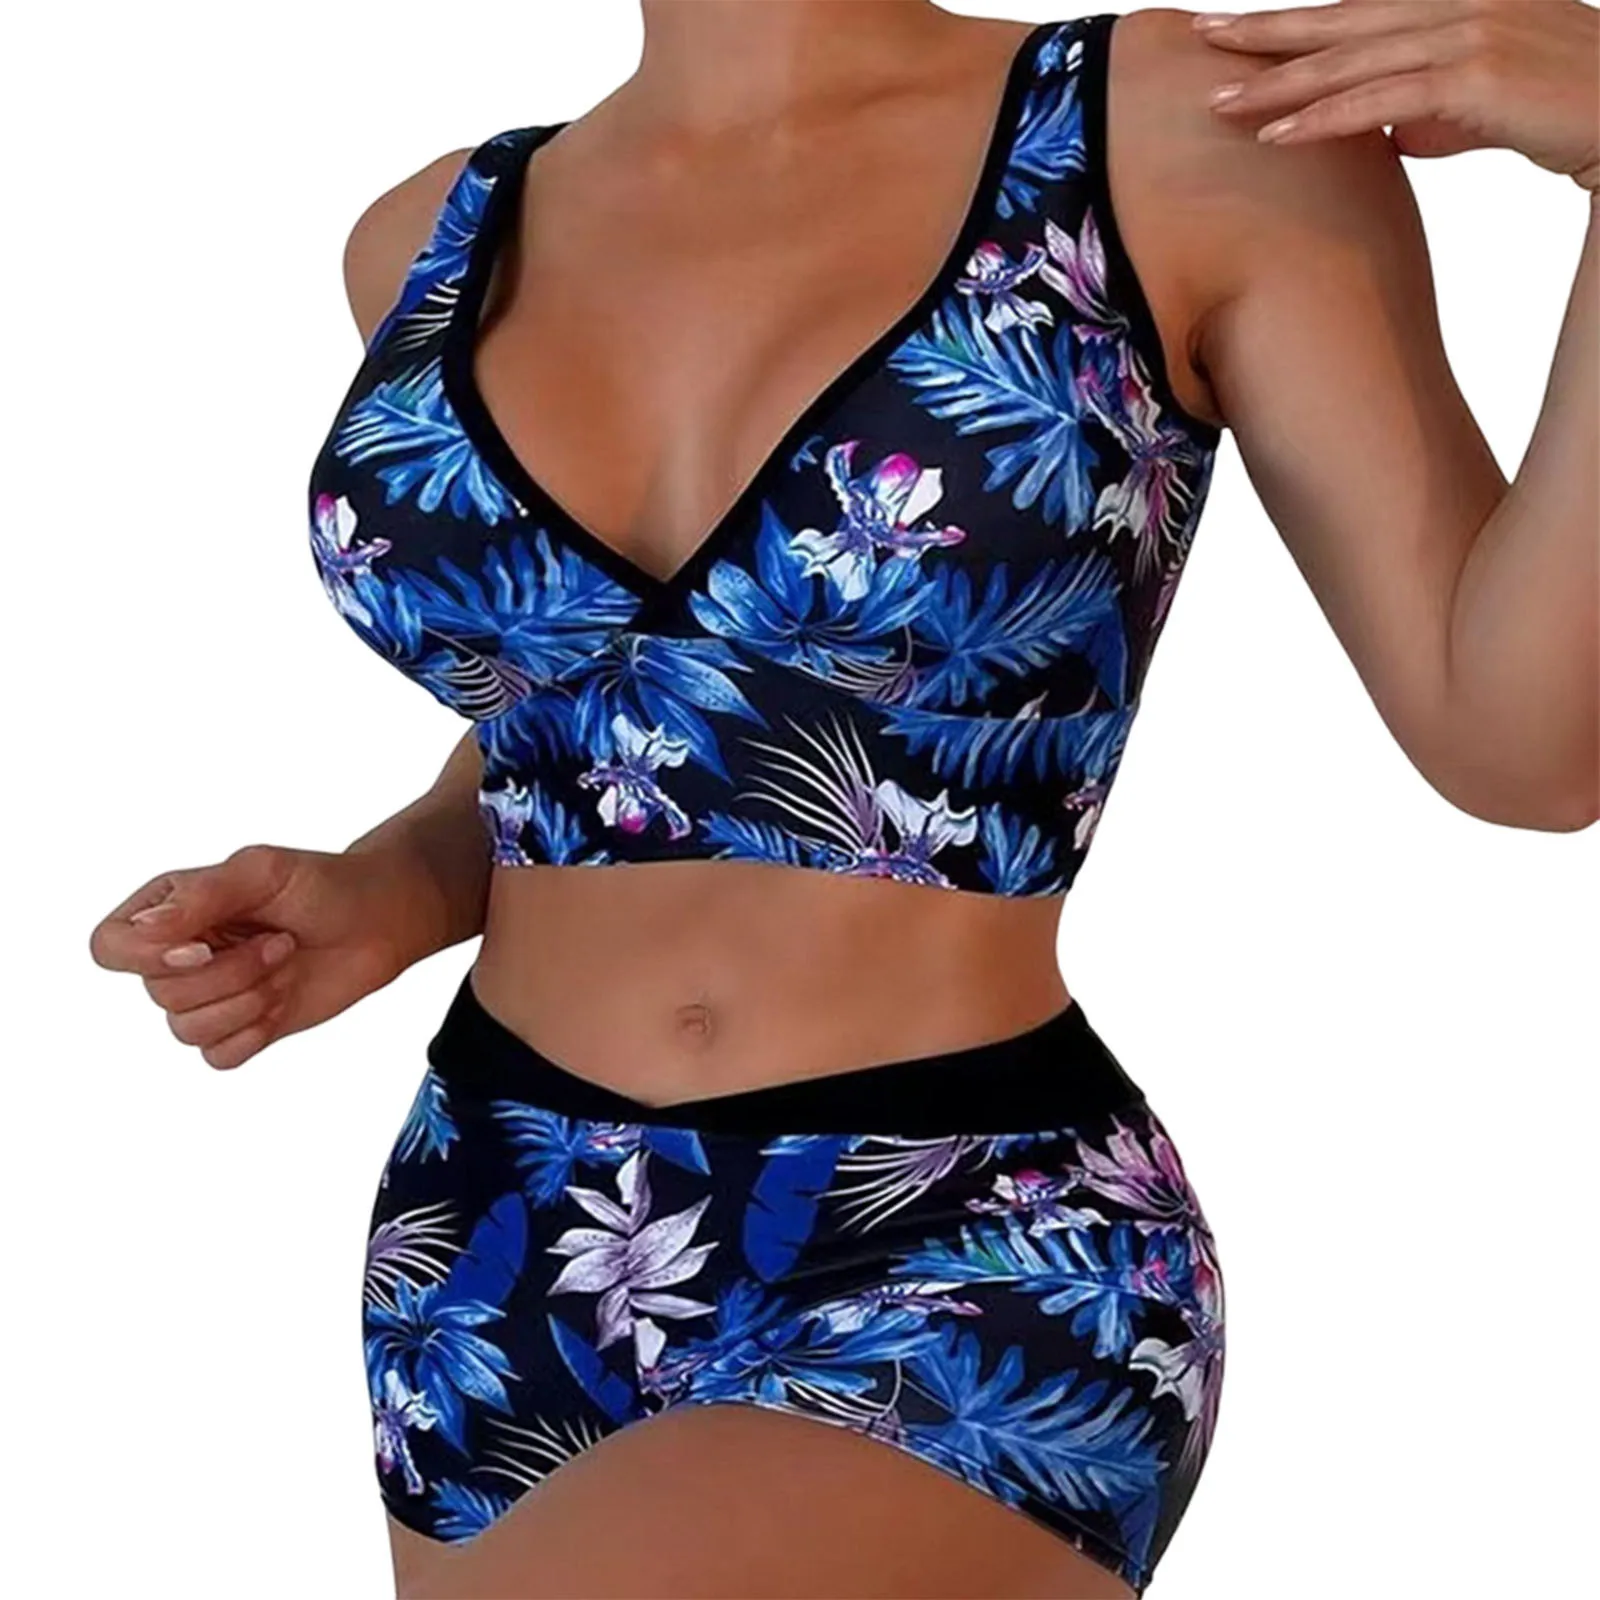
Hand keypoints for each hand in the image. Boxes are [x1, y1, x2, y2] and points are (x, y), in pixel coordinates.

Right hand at [88, 844, 425, 1068]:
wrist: (381, 920)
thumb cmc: (324, 886)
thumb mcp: (263, 871)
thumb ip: (201, 896)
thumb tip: (147, 932)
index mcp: (172, 910)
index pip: (110, 947)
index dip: (146, 957)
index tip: (204, 945)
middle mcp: (181, 955)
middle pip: (161, 994)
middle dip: (231, 973)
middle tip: (279, 942)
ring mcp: (211, 996)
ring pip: (187, 1030)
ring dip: (249, 1001)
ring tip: (285, 964)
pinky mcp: (243, 1029)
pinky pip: (219, 1056)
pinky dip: (256, 1032)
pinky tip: (284, 999)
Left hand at [1194, 0, 1599, 189]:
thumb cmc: (1562, 110)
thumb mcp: (1483, 102)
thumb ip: (1431, 110)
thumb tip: (1390, 133)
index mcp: (1457, 2)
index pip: (1357, 10)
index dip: (1295, 21)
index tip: (1234, 31)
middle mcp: (1459, 4)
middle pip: (1342, 20)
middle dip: (1267, 30)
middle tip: (1201, 37)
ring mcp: (1468, 35)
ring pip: (1352, 60)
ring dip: (1280, 82)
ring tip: (1221, 102)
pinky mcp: (1476, 77)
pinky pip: (1382, 101)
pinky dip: (1325, 117)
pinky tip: (1278, 135)